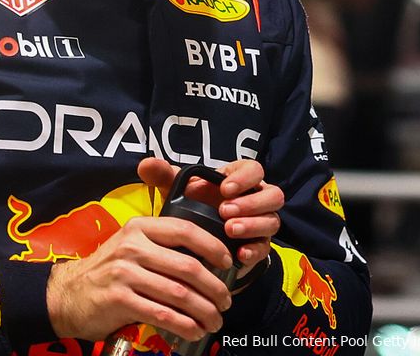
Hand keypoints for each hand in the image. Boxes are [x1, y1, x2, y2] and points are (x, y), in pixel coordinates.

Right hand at [46, 211, 232, 340]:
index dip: (213, 247)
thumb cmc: (107, 271)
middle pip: (188, 267)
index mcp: (138, 228)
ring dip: (205, 311)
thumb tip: (207, 261)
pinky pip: (162, 315)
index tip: (227, 263)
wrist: (68, 294)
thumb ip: (161, 247)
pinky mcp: (118, 300)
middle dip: (215, 288)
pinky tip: (194, 330)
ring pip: (179, 294)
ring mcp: (123, 274)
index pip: (184, 230)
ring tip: (214, 320)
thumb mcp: (130, 246)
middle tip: (225, 301)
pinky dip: (185, 326)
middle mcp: (131, 247)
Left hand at [138, 158, 282, 284]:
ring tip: (230, 230)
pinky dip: (254, 250)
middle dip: (251, 203)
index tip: (224, 188)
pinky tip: (239, 254)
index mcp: (238, 179)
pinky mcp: (259, 247)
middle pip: (273, 195)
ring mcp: (260, 224)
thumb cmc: (189, 206)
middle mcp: (254, 200)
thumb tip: (146, 165)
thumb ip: (163, 176)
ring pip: (273, 221)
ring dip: (253, 225)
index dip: (244, 177)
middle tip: (225, 211)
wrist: (194, 240)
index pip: (254, 170)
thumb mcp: (176, 190)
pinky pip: (265, 249)